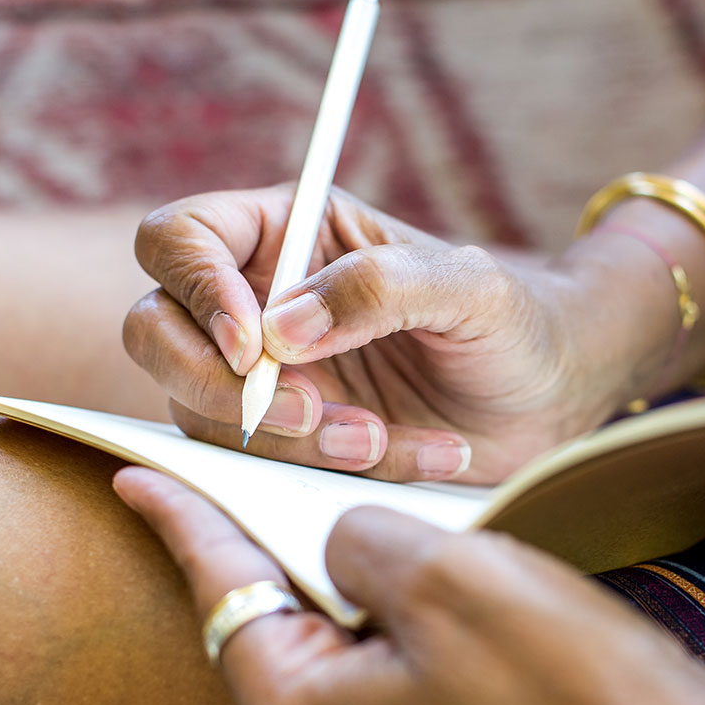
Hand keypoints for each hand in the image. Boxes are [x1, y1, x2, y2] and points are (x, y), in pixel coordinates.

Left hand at [113, 466, 704, 704]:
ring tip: (324, 496)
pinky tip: (402, 557)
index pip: (222, 581)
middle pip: (263, 608)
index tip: (133, 471)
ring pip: (322, 628)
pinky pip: (371, 655)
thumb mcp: (444, 578)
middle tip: (232, 462)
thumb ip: (356, 538)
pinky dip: (376, 601)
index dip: (180, 513)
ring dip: (328, 562)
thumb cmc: (561, 689)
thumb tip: (343, 539)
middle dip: (256, 532)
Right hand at [124, 185, 667, 481]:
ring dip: (289, 440)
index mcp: (285, 232)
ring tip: (382, 438)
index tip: (252, 345)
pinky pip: (263, 468)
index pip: (177, 239)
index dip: (193, 288)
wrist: (549, 403)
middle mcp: (255, 301)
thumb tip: (278, 331)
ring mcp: (263, 377)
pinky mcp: (286, 442)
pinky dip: (330, 473)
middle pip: (155, 332)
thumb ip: (378, 286)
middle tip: (308, 411)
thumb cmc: (512, 322)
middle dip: (218, 385)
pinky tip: (410, 455)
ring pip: (202, 413)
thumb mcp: (468, 287)